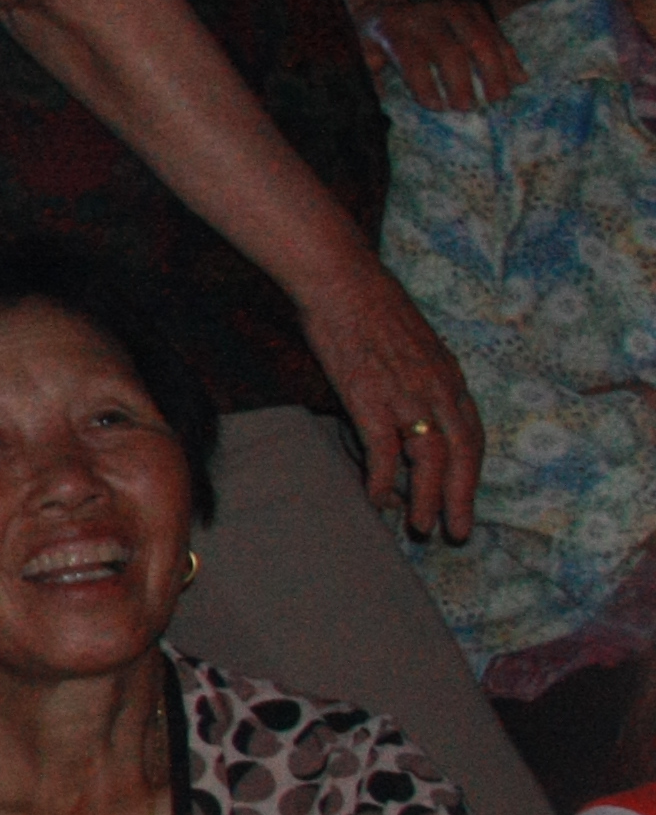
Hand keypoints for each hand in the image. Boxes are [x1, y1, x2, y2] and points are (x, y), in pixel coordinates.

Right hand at [296, 261, 484, 538]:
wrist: (342, 281)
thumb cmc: (369, 305)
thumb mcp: (413, 341)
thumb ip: (420, 374)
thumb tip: (412, 403)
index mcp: (449, 376)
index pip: (473, 435)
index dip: (471, 473)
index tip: (464, 499)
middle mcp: (437, 390)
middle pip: (462, 456)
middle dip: (461, 498)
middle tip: (458, 532)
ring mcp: (406, 396)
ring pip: (430, 460)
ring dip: (427, 499)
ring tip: (420, 527)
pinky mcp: (371, 399)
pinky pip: (385, 451)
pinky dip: (383, 479)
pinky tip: (376, 499)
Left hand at [353, 0, 523, 111]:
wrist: (388, 1)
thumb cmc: (374, 38)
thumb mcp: (361, 53)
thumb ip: (369, 77)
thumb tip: (378, 105)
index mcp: (394, 29)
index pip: (411, 58)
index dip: (424, 84)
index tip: (437, 108)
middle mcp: (425, 16)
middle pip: (450, 50)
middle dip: (461, 81)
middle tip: (468, 108)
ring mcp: (452, 8)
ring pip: (480, 38)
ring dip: (494, 70)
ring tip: (499, 96)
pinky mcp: (473, 7)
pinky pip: (496, 32)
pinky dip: (509, 56)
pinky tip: (519, 78)